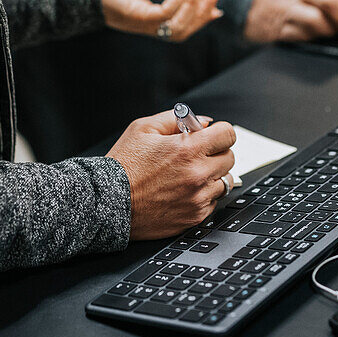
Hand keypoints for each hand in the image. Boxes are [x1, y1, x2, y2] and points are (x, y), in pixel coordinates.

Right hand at [106, 111, 236, 239]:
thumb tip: (202, 122)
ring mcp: (197, 198)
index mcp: (187, 150)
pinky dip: (203, 195)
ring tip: (189, 174)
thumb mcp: (143, 128)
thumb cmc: (123, 166)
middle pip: (229, 158)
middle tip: (198, 154)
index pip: (228, 135)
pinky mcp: (194, 217)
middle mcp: (197, 175)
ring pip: (225, 182)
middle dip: (216, 153)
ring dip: (212, 176)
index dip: (220, 132)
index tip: (213, 135)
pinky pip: (213, 202)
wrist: (108, 202)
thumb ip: (175, 119)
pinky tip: (183, 190)